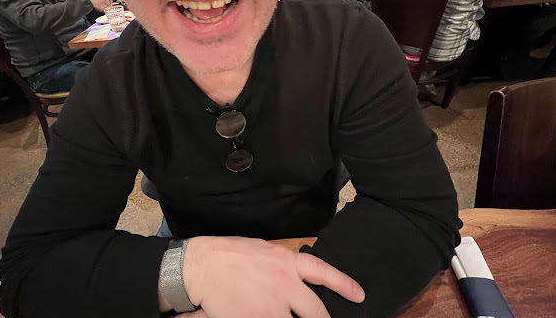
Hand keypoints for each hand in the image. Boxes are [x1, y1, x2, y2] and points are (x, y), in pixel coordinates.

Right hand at [178, 236, 363, 317]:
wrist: (202, 264)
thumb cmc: (228, 254)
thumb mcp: (263, 250)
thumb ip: (282, 265)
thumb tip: (294, 277)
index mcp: (287, 262)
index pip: (323, 273)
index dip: (344, 285)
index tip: (359, 295)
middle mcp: (285, 285)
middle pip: (316, 311)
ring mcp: (271, 307)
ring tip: (283, 317)